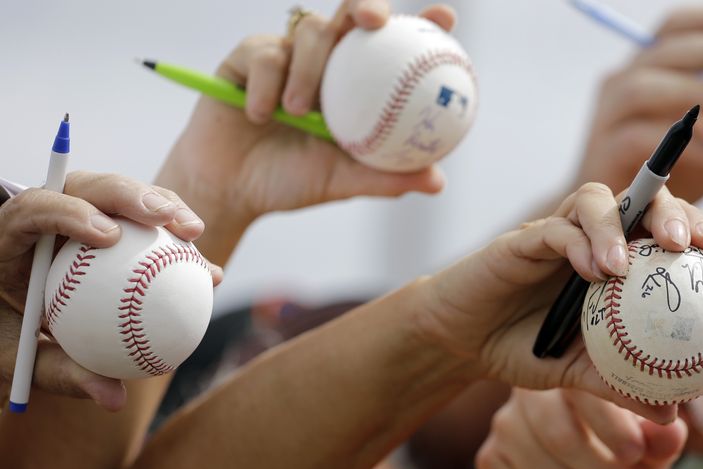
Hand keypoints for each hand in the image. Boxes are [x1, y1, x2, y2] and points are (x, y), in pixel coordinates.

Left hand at [0, 171, 221, 410]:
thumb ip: (61, 374)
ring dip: (161, 205)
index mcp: (4, 240)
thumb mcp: (19, 364)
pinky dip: (174, 236)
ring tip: (194, 232)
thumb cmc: (2, 345)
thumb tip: (114, 400)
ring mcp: (75, 213)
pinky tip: (203, 264)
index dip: (67, 211)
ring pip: (118, 193)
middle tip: (162, 219)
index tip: (108, 236)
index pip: (31, 209)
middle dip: (126, 193)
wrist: (3, 325)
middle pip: (83, 185)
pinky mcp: (106, 224)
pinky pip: (143, 222)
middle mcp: (42, 216)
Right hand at [156, 1, 455, 263]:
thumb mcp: (343, 181)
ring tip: (299, 112)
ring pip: (309, 30)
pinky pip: (264, 53)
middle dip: (367, 4)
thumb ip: (385, 177)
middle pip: (352, 12)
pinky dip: (267, 84)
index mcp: (358, 83)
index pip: (394, 44)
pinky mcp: (247, 56)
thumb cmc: (291, 182)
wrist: (231, 191)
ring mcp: (287, 53)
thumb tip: (437, 182)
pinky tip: (263, 116)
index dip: (424, 22)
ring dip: (307, 68)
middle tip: (374, 21)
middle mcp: (327, 61)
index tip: (446, 19)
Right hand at [416, 182, 702, 423]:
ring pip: (595, 199)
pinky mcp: (521, 240)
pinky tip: (591, 272)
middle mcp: (588, 238)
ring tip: (629, 264)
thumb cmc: (525, 348)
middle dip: (670, 210)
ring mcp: (555, 234)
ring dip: (618, 224)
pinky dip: (578, 244)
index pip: (660, 229)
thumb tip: (672, 411)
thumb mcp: (579, 371)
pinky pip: (555, 229)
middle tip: (688, 243)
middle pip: (638, 199)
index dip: (692, 227)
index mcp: (613, 261)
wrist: (464, 344)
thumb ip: (622, 382)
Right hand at [476, 388, 686, 468]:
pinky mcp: (490, 459)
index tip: (633, 453)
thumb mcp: (649, 446)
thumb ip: (660, 438)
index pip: (581, 391)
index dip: (612, 429)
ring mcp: (504, 425)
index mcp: (571, 372)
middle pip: (560, 438)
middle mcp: (529, 393)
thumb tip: (668, 429)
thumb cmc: (620, 454)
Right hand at [577, 5, 702, 201]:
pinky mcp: (604, 149)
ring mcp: (608, 116)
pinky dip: (679, 143)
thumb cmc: (668, 178)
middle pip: (663, 52)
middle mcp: (621, 85)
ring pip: (644, 88)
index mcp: (646, 72)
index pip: (672, 30)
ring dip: (692, 92)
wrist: (621, 222)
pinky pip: (639, 137)